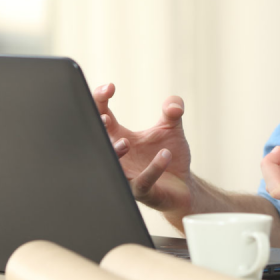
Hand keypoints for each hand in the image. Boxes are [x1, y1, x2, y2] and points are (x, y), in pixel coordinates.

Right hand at [93, 83, 193, 213]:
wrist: (182, 186)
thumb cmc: (169, 155)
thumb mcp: (171, 128)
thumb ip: (173, 111)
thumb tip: (174, 103)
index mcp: (119, 136)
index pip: (100, 115)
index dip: (100, 100)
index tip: (110, 87)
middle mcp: (119, 155)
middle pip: (97, 139)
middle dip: (97, 129)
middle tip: (104, 118)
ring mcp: (128, 175)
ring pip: (112, 165)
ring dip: (116, 153)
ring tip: (127, 142)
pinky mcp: (143, 192)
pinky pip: (142, 182)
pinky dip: (153, 168)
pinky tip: (165, 155)